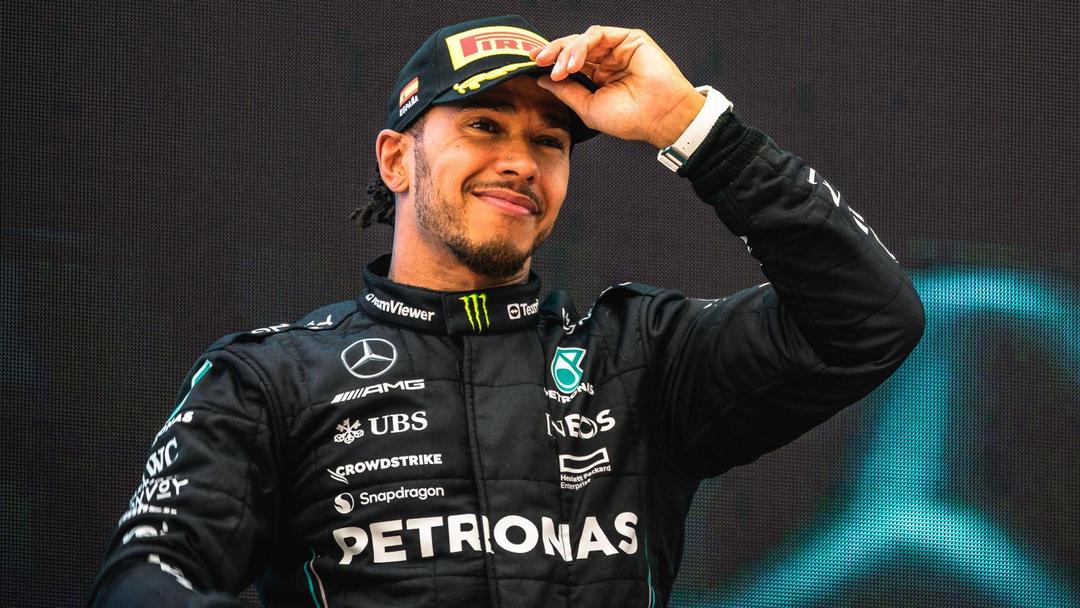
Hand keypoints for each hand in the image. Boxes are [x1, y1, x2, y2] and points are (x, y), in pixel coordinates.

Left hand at [530, 26, 704, 147]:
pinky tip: (575, 63)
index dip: (550, 61)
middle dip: (553, 52)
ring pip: (582, 39)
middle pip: (572, 48)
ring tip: (561, 69)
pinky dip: (582, 45)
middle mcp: (606, 61)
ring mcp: (618, 48)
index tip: (531, 64)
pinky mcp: (629, 39)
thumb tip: (543, 80)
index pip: (569, 63)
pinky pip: (598, 34)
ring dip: (567, 52)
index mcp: (597, 77)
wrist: (660, 118)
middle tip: (538, 60)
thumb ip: (566, 92)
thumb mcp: (588, 108)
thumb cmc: (630, 119)